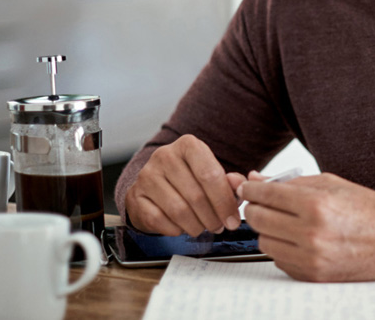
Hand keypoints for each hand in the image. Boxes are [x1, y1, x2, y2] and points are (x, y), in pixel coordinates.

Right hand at [124, 134, 245, 235]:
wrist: (155, 183)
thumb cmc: (189, 179)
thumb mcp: (212, 173)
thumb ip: (231, 181)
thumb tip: (239, 185)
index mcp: (188, 145)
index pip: (210, 175)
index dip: (224, 201)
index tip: (232, 218)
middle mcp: (165, 156)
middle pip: (196, 195)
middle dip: (212, 217)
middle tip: (219, 226)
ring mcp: (147, 176)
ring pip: (179, 210)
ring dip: (196, 226)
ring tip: (203, 227)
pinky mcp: (135, 196)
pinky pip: (159, 221)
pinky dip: (175, 229)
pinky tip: (182, 227)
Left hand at [239, 172, 374, 281]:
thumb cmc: (367, 210)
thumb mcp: (331, 184)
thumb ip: (291, 182)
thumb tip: (256, 180)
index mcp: (316, 205)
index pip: (265, 195)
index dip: (250, 190)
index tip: (247, 188)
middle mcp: (311, 234)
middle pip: (258, 219)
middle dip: (256, 208)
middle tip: (263, 204)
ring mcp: (310, 259)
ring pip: (264, 242)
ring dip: (268, 230)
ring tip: (284, 222)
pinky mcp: (312, 276)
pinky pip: (278, 260)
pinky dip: (282, 248)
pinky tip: (297, 239)